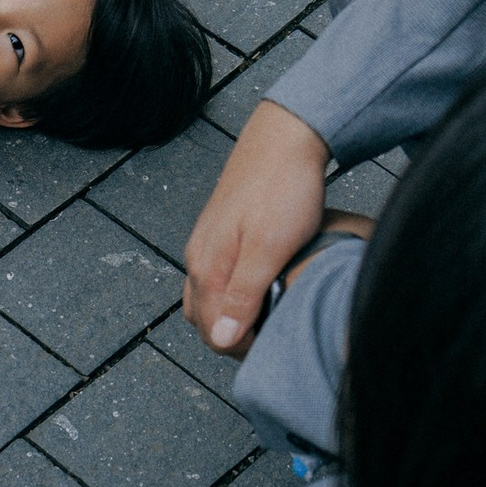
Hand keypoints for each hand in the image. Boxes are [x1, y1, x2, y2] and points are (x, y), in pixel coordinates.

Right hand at [184, 101, 330, 356]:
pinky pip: (217, 278)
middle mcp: (199, 257)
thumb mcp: (269, 249)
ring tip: (271, 317)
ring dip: (232, 316)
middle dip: (234, 337)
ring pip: (209, 299)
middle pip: (204, 320)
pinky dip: (234, 295)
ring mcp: (208, 244)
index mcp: (206, 266)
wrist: (286, 137)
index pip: (212, 332)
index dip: (244, 349)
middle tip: (275, 336)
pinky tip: (263, 289)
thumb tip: (222, 339)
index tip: (277, 345)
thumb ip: (243, 296)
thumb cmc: (283, 188)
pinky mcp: (222, 233)